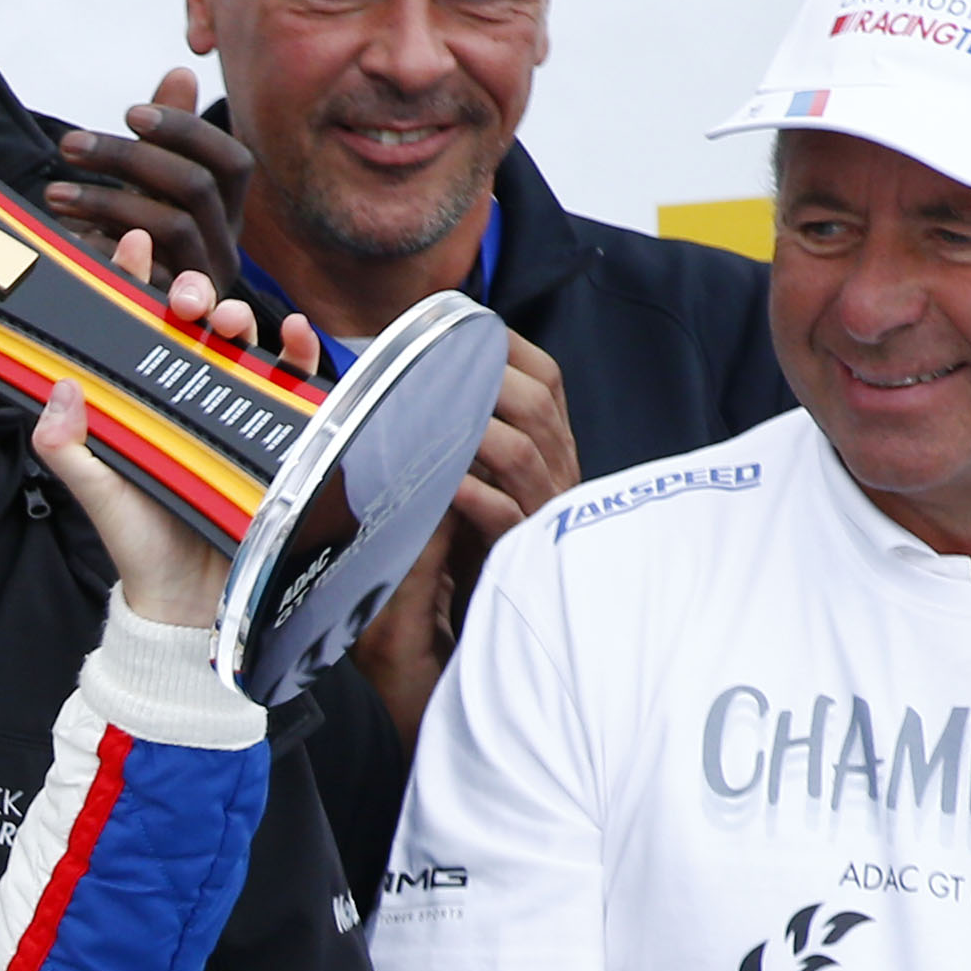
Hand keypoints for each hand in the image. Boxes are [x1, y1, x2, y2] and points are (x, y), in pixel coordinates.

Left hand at [31, 229, 320, 629]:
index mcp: (137, 399)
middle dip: (193, 294)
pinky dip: (297, 350)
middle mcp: (183, 394)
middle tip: (187, 298)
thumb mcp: (99, 495)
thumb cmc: (140, 545)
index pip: (132, 327)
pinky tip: (295, 336)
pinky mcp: (271, 430)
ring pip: (239, 341)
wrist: (194, 602)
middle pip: (191, 324)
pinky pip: (291, 380)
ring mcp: (229, 408)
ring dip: (240, 316)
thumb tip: (58, 393)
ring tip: (231, 321)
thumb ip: (70, 450)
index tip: (132, 245)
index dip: (132, 281)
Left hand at [41, 70, 250, 297]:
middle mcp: (224, 249)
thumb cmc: (127, 242)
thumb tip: (182, 70)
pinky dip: (100, 248)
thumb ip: (166, 135)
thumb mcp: (146, 188)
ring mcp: (198, 287)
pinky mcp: (165, 318)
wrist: (109, 324)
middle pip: (196, 188)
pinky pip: (140, 275)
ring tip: (53, 193)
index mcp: (225, 214)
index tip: (129, 112)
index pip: (231, 161)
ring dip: (105, 200)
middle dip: (128, 158)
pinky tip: (63, 233)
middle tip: (68, 145)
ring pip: (169, 226)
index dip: (186, 130)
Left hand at [349, 329, 580, 742]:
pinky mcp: (522, 561)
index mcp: (544, 450)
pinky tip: (440, 481)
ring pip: (525, 449)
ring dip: (478, 422)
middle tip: (436, 355)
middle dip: (489, 370)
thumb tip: (417, 385)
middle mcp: (554, 477)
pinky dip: (472, 494)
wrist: (473, 649)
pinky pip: (504, 516)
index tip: (459, 322)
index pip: (541, 377)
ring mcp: (543, 518)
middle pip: (538, 399)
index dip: (505, 344)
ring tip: (432, 403)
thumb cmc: (464, 562)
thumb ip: (457, 441)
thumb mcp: (464, 490)